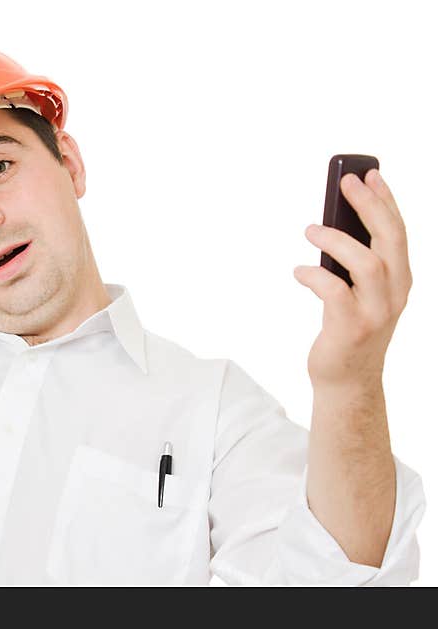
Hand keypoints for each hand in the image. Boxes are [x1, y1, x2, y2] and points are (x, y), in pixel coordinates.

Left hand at [293, 168, 412, 388]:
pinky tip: (300, 271)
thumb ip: (353, 263)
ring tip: (311, 228)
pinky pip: (335, 293)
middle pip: (390, 239)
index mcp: (400, 280)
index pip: (398, 231)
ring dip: (338, 241)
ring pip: (368, 264)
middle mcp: (395, 293)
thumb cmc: (348, 329)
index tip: (369, 174)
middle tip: (345, 183)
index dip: (386, 200)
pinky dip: (316, 276)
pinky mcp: (352, 328)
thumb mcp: (358, 291)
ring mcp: (377, 312)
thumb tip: (332, 224)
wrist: (348, 381)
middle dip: (369, 206)